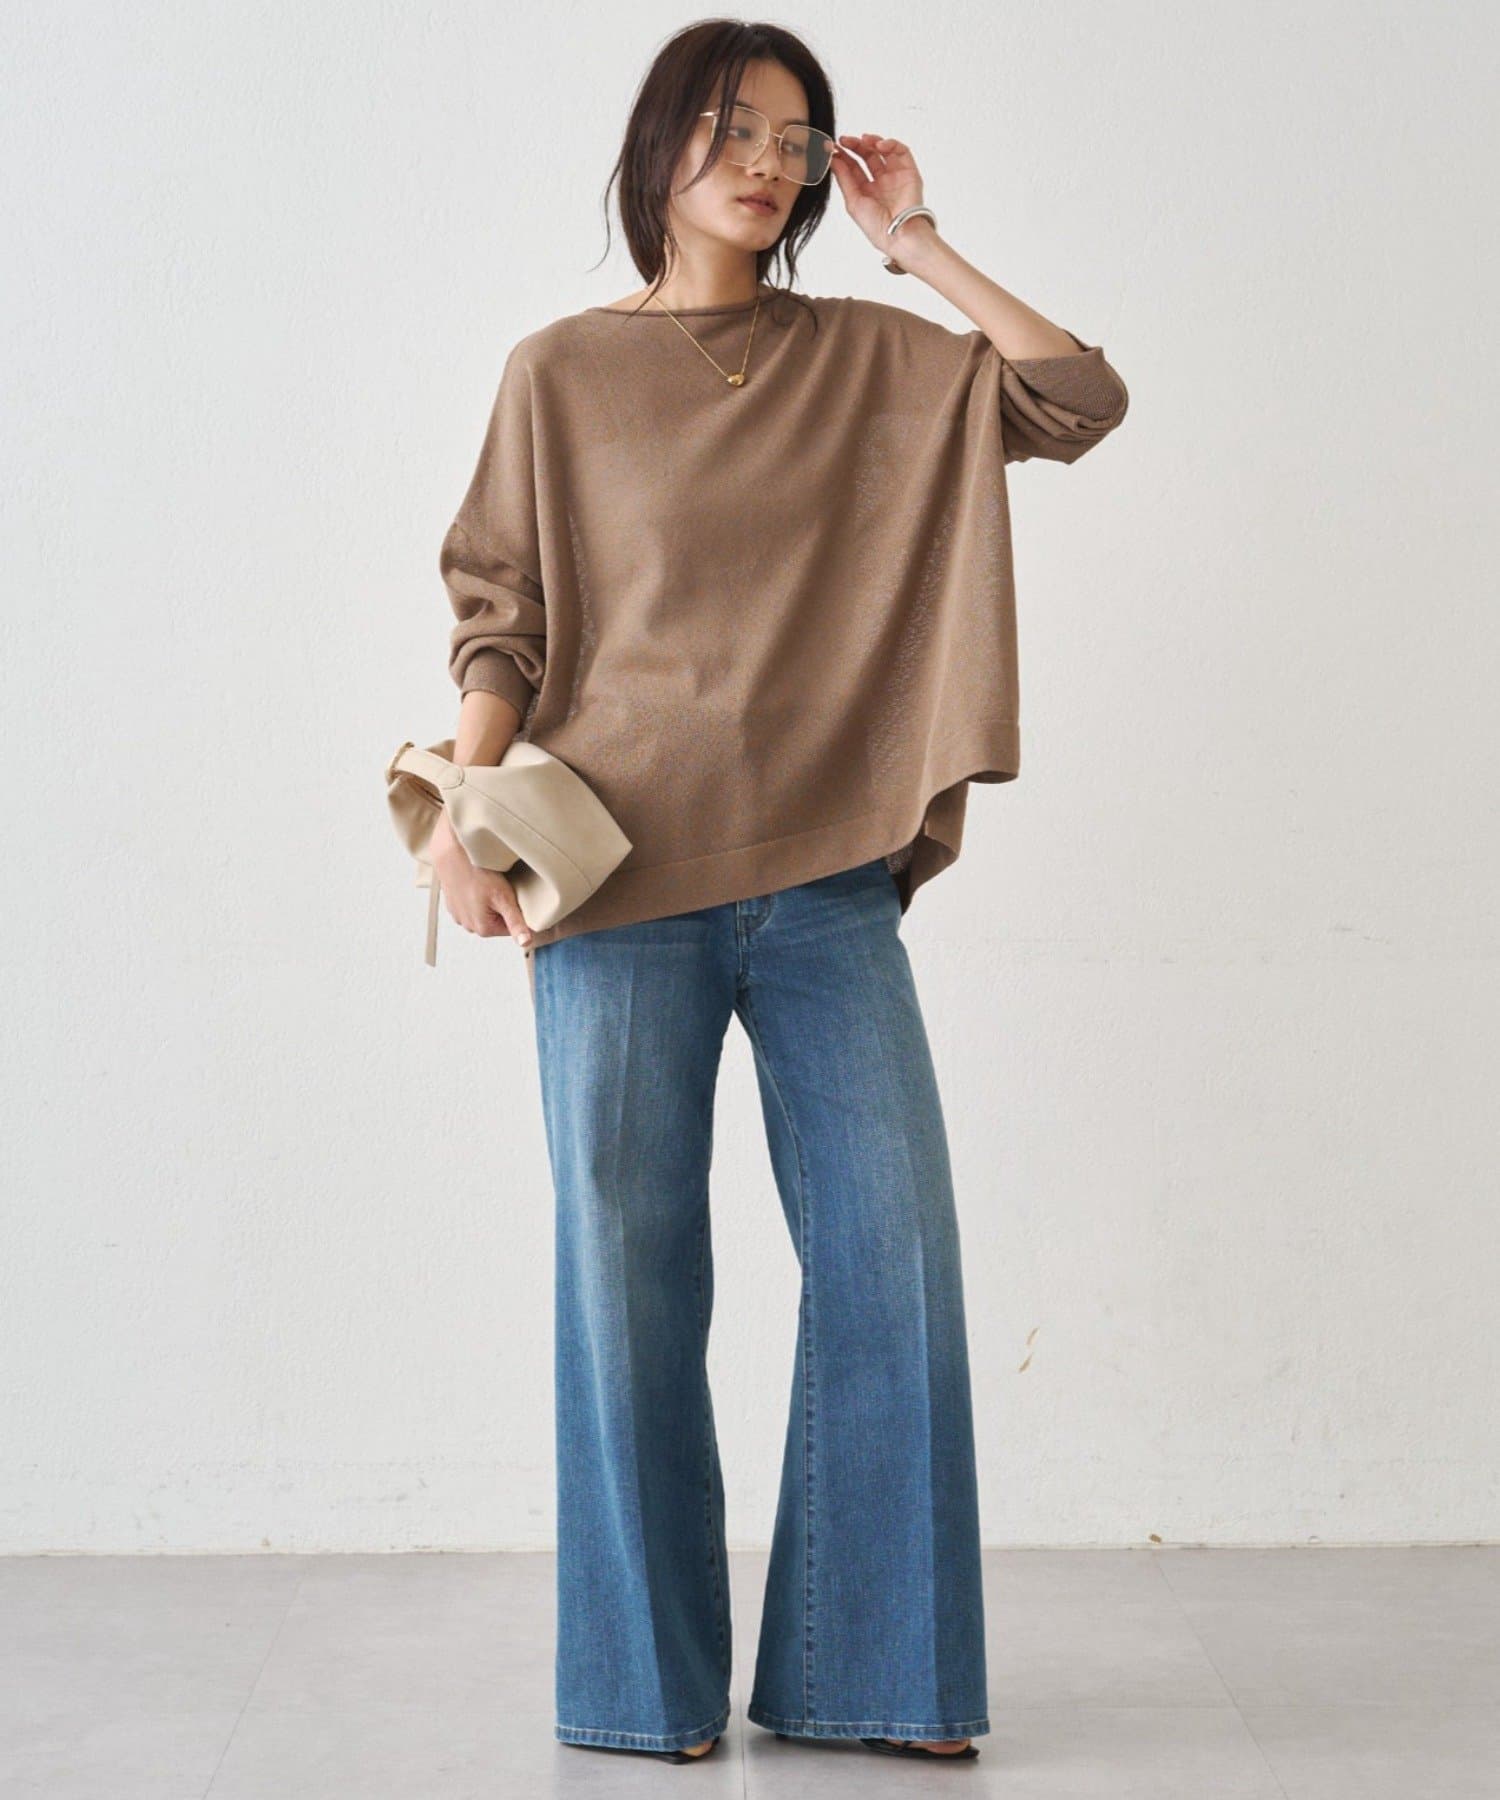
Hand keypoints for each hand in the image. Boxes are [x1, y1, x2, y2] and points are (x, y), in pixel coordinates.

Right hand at [431, 819, 532, 950]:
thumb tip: (526, 944)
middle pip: (497, 920)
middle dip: (502, 906)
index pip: (512, 928)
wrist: (452, 854)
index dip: (518, 912)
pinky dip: (476, 895)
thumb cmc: (479, 874)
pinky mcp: (452, 904)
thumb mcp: (503, 898)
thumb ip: (515, 922)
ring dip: (489, 901)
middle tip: (502, 887)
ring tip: (489, 883)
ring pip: (484, 912)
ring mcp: (458, 915)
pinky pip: (471, 904)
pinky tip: (477, 882)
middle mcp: (469, 926)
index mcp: (483, 929)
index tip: (517, 897)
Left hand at [830, 133, 931, 265]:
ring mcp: (895, 176)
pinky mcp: (909, 172)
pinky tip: (880, 145)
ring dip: (872, 142)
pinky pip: (901, 152)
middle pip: (867, 156)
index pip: (854, 168)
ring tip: (863, 140)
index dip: (844, 156)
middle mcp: (881, 182)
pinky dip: (891, 144)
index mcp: (866, 191)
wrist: (897, 234)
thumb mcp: (853, 202)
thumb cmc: (876, 226)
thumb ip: (843, 179)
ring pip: (883, 151)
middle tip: (845, 140)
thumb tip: (833, 160)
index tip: (834, 147)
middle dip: (855, 146)